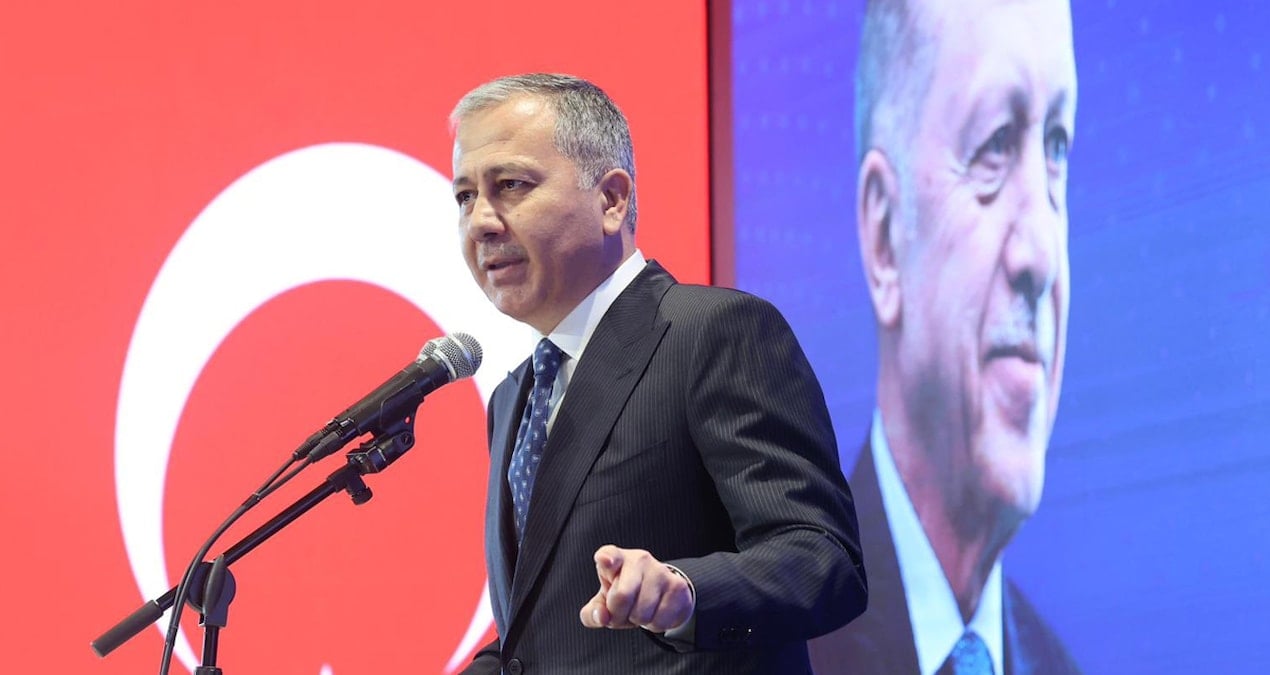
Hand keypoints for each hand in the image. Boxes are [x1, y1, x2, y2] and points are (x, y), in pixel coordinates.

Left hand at [579, 545, 693, 632]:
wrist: (662, 593)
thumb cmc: (627, 594)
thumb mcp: (605, 602)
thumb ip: (593, 612)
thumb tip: (601, 616)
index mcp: (617, 559)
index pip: (609, 555)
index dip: (607, 559)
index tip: (606, 560)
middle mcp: (639, 559)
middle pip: (622, 596)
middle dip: (618, 615)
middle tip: (622, 612)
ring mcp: (660, 571)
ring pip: (642, 613)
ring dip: (638, 621)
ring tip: (640, 610)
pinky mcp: (677, 586)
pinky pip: (660, 620)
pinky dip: (654, 625)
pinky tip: (655, 612)